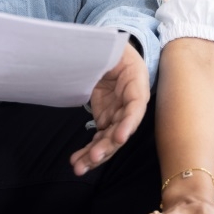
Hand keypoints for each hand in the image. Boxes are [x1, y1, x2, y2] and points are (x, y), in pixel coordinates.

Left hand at [70, 43, 149, 174]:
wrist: (112, 53)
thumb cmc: (114, 47)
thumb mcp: (112, 46)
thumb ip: (104, 55)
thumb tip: (89, 57)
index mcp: (137, 84)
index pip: (136, 107)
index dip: (129, 123)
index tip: (119, 137)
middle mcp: (130, 105)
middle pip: (122, 130)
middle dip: (108, 147)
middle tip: (93, 159)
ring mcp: (118, 114)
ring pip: (110, 140)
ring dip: (95, 156)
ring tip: (79, 167)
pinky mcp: (106, 119)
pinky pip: (99, 139)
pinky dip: (88, 151)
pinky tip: (77, 161)